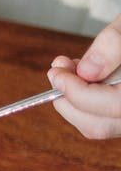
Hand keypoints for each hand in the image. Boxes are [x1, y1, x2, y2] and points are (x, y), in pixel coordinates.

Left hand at [48, 16, 120, 138]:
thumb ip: (113, 44)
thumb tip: (86, 72)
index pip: (114, 104)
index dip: (78, 91)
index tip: (56, 72)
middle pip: (100, 125)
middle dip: (70, 100)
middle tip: (58, 72)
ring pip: (99, 127)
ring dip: (75, 102)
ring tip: (73, 70)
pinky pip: (104, 120)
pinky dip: (87, 103)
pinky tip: (86, 78)